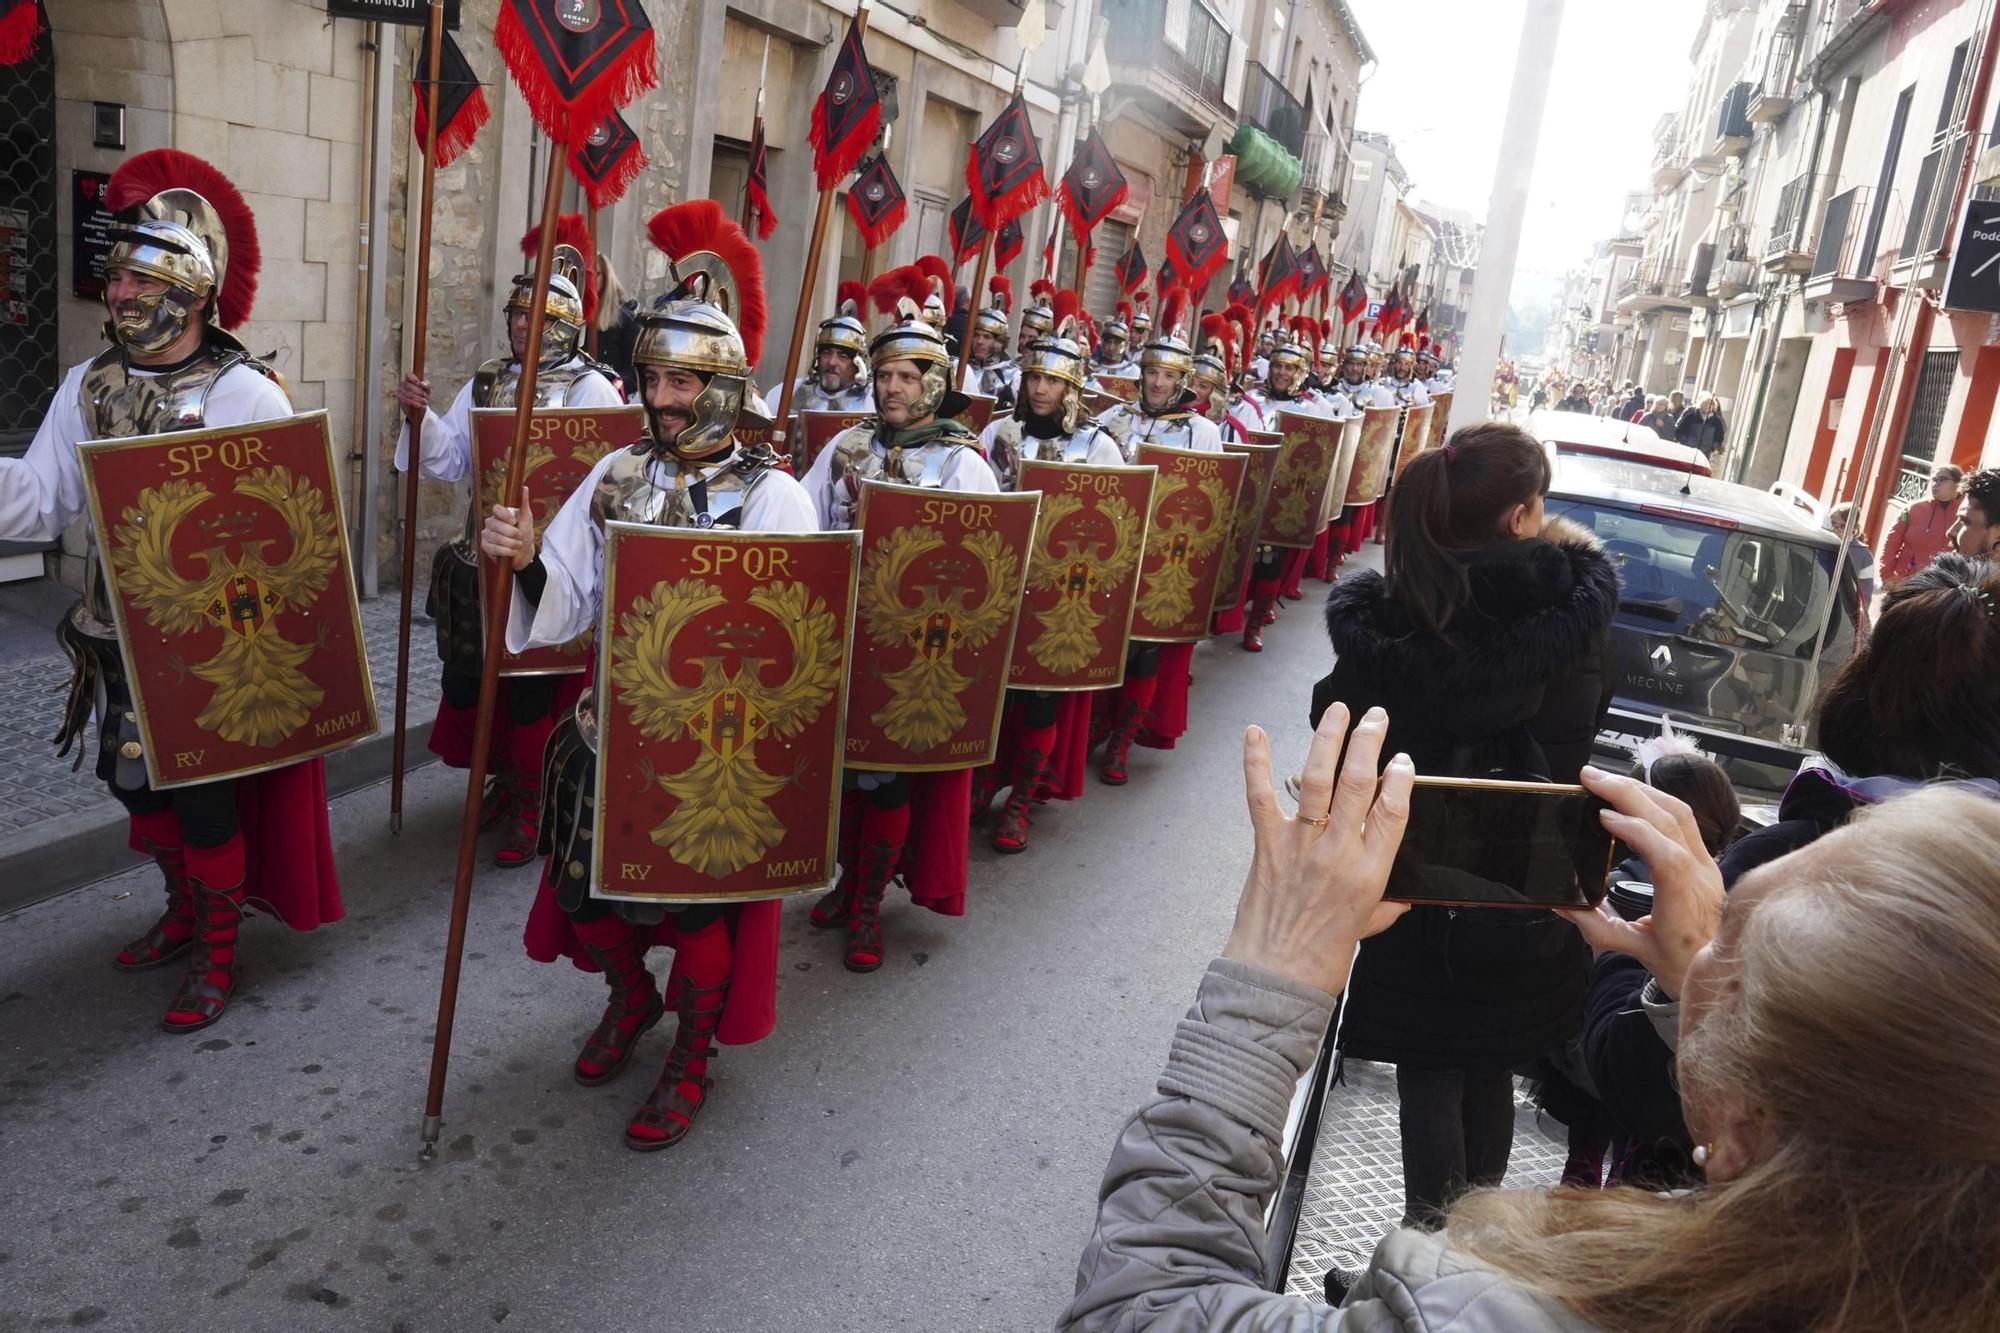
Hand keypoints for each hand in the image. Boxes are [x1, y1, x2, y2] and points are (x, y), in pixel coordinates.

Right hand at [397, 373, 431, 416]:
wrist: (419, 405)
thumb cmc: (423, 394)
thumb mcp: (427, 389)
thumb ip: (427, 385)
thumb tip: (422, 383)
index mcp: (409, 378)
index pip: (409, 374)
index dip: (414, 378)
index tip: (419, 384)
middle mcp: (403, 383)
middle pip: (410, 386)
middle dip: (420, 392)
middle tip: (426, 396)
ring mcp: (400, 390)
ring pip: (409, 395)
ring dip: (419, 399)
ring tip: (425, 402)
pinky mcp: (400, 398)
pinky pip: (407, 401)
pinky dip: (416, 404)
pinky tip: (422, 406)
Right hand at [479, 487, 534, 570]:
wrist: (525, 554)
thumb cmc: (525, 535)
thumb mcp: (526, 519)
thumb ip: (524, 503)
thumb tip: (524, 488)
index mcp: (500, 515)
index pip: (496, 509)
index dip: (504, 515)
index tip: (514, 521)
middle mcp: (491, 523)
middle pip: (495, 524)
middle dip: (511, 533)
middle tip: (519, 536)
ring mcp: (487, 535)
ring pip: (495, 537)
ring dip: (510, 543)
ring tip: (517, 545)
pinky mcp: (485, 546)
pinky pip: (493, 548)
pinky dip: (505, 551)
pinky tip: (511, 552)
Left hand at [1223, 704, 1413, 996]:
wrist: (1275, 980)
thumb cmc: (1322, 959)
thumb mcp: (1367, 929)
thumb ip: (1386, 905)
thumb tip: (1404, 897)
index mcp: (1370, 873)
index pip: (1394, 811)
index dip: (1401, 779)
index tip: (1404, 760)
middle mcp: (1338, 853)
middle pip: (1359, 784)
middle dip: (1369, 743)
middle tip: (1376, 718)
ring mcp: (1300, 846)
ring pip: (1317, 780)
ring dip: (1327, 740)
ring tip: (1337, 710)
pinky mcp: (1266, 847)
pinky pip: (1260, 797)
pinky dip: (1256, 763)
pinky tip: (1255, 732)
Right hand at [1556, 766, 1724, 998]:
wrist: (1727, 972)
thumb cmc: (1685, 966)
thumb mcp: (1636, 951)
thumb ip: (1598, 927)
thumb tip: (1562, 904)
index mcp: (1685, 905)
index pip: (1666, 857)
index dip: (1635, 832)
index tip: (1602, 817)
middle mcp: (1702, 878)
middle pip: (1671, 821)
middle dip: (1628, 793)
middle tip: (1591, 778)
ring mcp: (1708, 865)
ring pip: (1679, 813)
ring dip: (1641, 790)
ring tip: (1606, 780)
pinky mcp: (1707, 860)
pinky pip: (1684, 820)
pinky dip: (1655, 800)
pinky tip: (1633, 796)